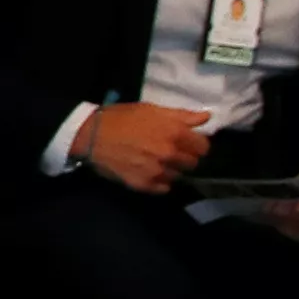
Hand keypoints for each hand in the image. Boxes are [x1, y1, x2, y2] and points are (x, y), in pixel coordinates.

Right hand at [78, 102, 210, 195]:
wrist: (91, 135)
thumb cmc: (122, 118)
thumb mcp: (152, 110)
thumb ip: (182, 115)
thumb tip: (207, 117)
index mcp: (175, 133)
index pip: (203, 147)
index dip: (196, 144)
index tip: (186, 142)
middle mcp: (170, 154)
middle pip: (192, 163)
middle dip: (184, 157)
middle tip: (169, 151)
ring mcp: (158, 171)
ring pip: (178, 176)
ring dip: (171, 170)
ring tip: (155, 161)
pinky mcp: (144, 184)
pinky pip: (164, 188)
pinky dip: (160, 182)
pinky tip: (148, 171)